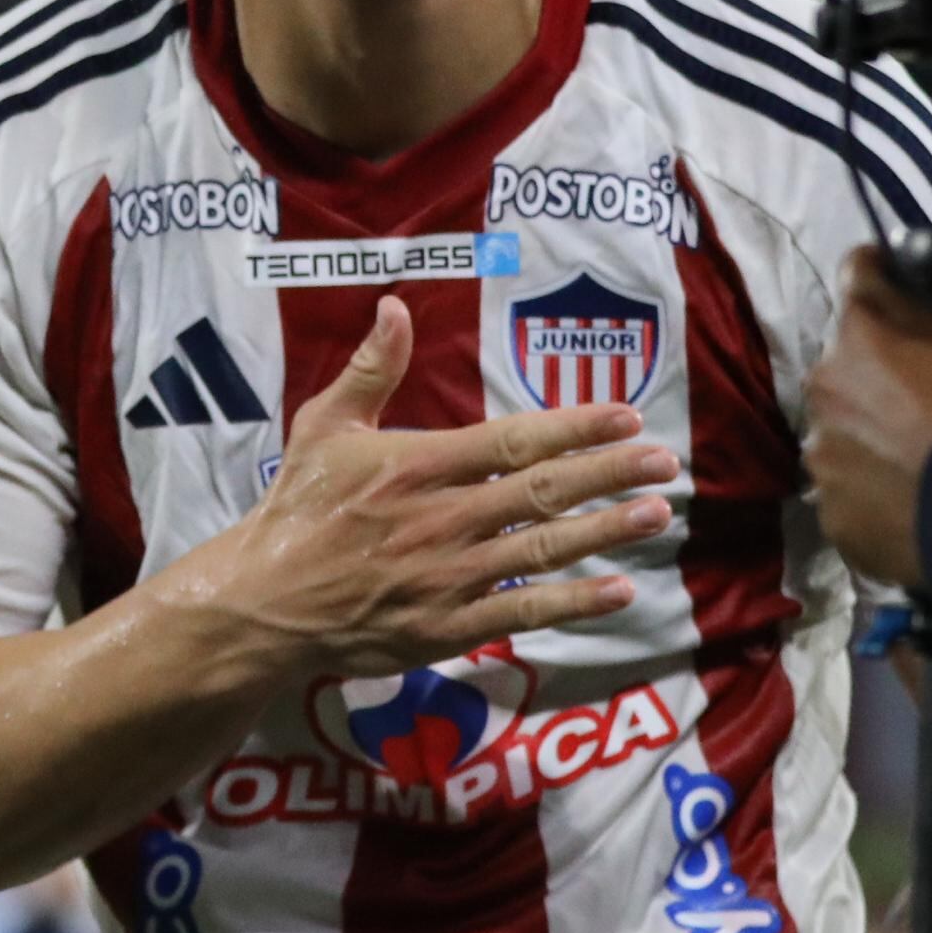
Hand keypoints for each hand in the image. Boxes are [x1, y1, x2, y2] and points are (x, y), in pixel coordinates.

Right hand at [193, 295, 681, 681]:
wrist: (264, 602)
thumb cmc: (297, 508)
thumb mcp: (324, 426)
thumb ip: (372, 369)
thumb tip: (395, 306)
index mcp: (418, 466)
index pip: (513, 440)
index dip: (576, 427)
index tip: (626, 415)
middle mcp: (442, 520)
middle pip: (543, 492)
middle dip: (610, 473)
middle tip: (666, 461)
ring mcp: (449, 578)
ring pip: (544, 549)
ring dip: (606, 531)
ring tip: (658, 514)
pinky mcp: (448, 626)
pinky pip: (524, 612)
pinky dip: (575, 602)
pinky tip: (621, 590)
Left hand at [802, 248, 931, 594]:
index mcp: (865, 325)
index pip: (862, 271)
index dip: (888, 277)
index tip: (909, 293)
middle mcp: (827, 385)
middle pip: (847, 366)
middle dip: (881, 378)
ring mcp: (825, 460)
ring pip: (845, 439)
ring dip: (877, 445)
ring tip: (929, 468)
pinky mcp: (836, 521)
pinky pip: (854, 503)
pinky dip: (880, 505)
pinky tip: (922, 513)